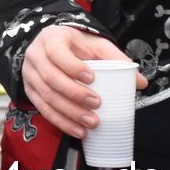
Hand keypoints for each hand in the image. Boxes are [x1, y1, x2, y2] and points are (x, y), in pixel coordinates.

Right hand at [21, 25, 144, 137]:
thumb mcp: (96, 45)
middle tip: (96, 104)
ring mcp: (29, 73)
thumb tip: (140, 82)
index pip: (56, 52)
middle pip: (50, 77)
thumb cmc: (77, 45)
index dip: (71, 66)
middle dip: (74, 94)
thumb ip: (117, 59)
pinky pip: (42, 108)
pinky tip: (77, 130)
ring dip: (69, 113)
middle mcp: (36, 55)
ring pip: (46, 96)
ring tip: (91, 123)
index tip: (91, 78)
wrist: (54, 46)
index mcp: (51, 38)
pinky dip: (60, 122)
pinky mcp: (30, 89)